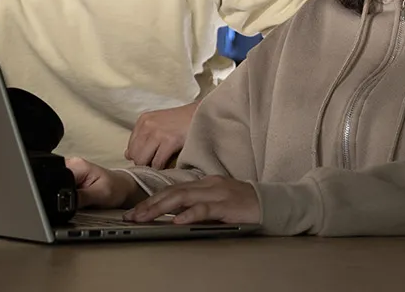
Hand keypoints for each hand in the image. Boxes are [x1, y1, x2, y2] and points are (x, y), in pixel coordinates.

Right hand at [65, 157, 146, 208]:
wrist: (123, 188)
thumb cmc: (117, 189)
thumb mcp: (100, 194)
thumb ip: (81, 197)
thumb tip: (64, 201)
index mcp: (78, 165)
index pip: (58, 178)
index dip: (60, 193)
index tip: (71, 202)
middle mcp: (73, 165)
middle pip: (56, 183)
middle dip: (63, 196)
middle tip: (81, 200)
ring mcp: (72, 171)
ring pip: (59, 187)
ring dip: (66, 196)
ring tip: (83, 198)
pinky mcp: (72, 178)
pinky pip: (63, 188)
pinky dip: (69, 196)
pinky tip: (81, 197)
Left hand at [124, 175, 259, 225]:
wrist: (272, 202)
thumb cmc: (244, 205)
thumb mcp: (217, 201)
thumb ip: (198, 205)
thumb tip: (174, 215)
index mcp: (203, 183)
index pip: (172, 189)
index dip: (151, 200)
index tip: (136, 211)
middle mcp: (207, 184)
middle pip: (172, 192)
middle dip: (149, 204)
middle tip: (132, 216)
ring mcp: (217, 193)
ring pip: (182, 197)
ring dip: (160, 208)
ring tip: (145, 217)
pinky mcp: (227, 204)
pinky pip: (204, 209)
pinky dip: (189, 215)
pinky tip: (176, 221)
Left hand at [126, 102, 198, 167]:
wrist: (203, 114)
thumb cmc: (182, 121)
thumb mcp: (158, 123)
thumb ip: (143, 137)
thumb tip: (127, 155)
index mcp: (143, 121)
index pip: (130, 147)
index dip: (139, 157)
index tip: (150, 160)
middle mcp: (147, 125)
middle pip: (134, 155)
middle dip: (143, 163)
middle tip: (155, 165)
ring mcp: (157, 133)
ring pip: (142, 160)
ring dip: (151, 167)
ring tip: (161, 167)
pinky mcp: (169, 141)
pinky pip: (157, 163)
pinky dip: (161, 168)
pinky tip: (169, 166)